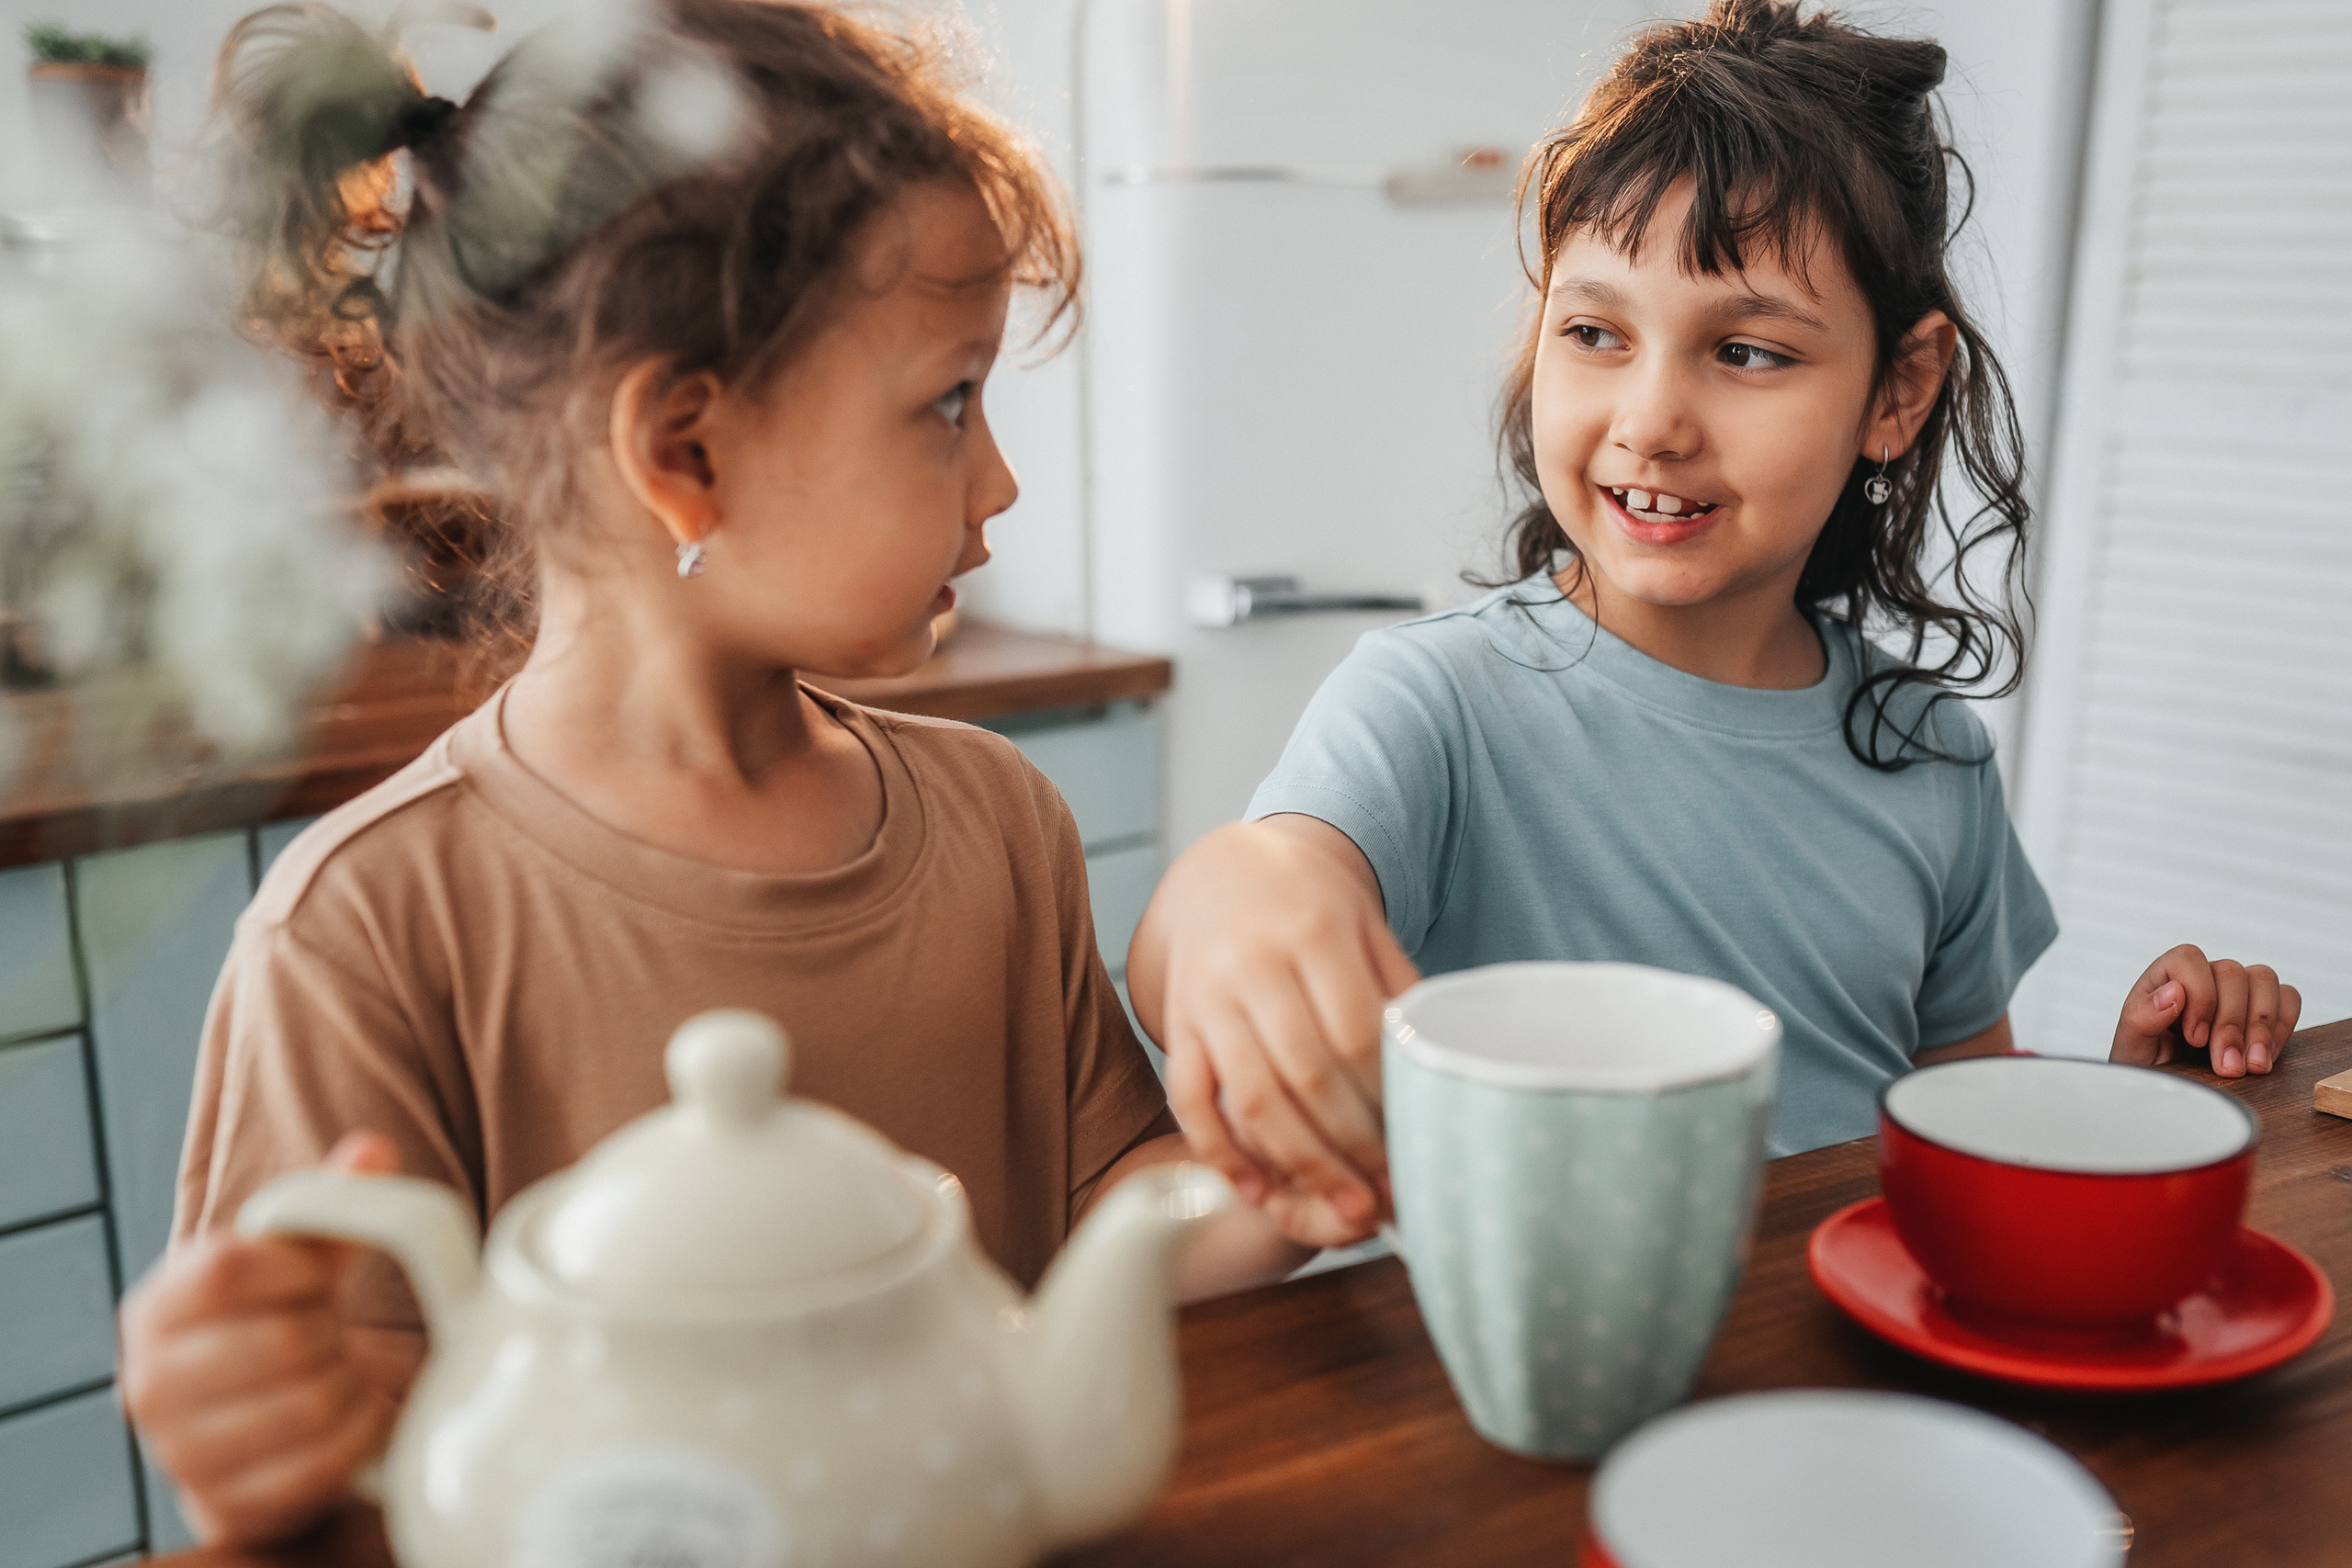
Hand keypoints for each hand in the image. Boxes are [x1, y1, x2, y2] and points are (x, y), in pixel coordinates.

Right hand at [119, 1134, 416, 1545]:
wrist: (244, 1427)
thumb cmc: (266, 1326)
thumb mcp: (286, 1262)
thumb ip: (325, 1205)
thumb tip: (371, 1153)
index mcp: (156, 1310)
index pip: (226, 1269)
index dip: (298, 1266)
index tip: (318, 1275)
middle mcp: (150, 1385)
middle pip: (281, 1338)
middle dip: (328, 1328)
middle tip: (330, 1329)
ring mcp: (184, 1453)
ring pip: (310, 1402)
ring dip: (350, 1383)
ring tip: (337, 1372)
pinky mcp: (231, 1502)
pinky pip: (325, 1462)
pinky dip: (360, 1435)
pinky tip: (350, 1417)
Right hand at [1130, 817, 1418, 1247]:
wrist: (1223, 868)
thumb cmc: (1309, 904)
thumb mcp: (1365, 923)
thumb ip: (1400, 987)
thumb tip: (1441, 1064)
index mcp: (1313, 932)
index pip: (1357, 1035)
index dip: (1388, 1100)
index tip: (1417, 1145)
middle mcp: (1253, 964)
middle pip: (1307, 1075)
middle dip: (1353, 1147)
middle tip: (1390, 1194)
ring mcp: (1208, 997)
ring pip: (1252, 1098)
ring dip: (1301, 1163)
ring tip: (1345, 1207)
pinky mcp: (1177, 1023)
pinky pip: (1189, 1097)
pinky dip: (1218, 1150)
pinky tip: (1256, 1189)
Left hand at [2111, 945, 2300, 1077]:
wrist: (2167, 1092)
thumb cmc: (2146, 1064)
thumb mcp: (2131, 1046)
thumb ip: (2141, 1016)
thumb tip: (2173, 992)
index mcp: (2165, 977)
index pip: (2188, 958)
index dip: (2199, 996)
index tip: (2195, 1038)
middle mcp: (2203, 978)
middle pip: (2232, 973)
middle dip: (2232, 1025)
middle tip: (2227, 1066)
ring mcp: (2235, 991)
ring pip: (2264, 980)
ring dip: (2261, 1027)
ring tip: (2251, 1066)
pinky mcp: (2263, 1009)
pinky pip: (2288, 998)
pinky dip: (2282, 1027)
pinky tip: (2263, 1056)